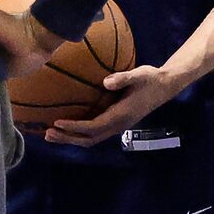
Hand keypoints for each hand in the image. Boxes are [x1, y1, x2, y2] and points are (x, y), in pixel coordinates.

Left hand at [43, 61, 187, 145]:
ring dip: (71, 138)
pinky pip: (95, 134)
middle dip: (68, 138)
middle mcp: (118, 125)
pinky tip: (68, 129)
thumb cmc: (150, 79)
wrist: (165, 87)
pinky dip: (79, 134)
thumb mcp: (139, 74)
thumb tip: (105, 82)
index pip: (93, 126)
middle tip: (47, 133)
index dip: (74, 127)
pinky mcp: (117, 124)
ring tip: (51, 134)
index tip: (57, 123)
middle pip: (89, 139)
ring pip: (91, 139)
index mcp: (121, 116)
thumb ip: (123, 78)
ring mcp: (117, 126)